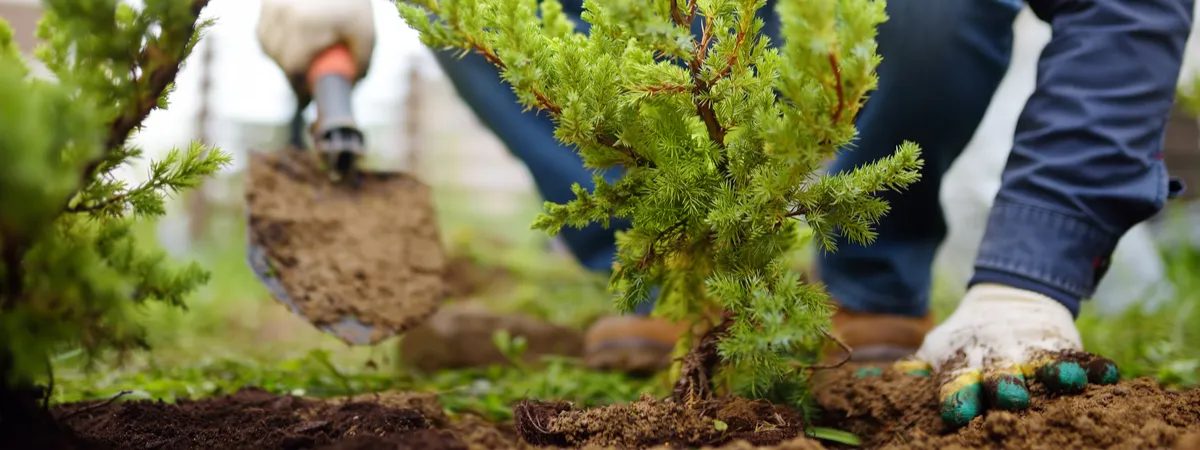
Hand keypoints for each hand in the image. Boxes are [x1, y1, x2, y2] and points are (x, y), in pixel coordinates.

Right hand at [256, 0, 375, 97]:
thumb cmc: (354, 5)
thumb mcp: (366, 35)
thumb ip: (359, 65)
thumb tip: (347, 90)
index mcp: (305, 23)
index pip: (293, 67)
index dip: (299, 88)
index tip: (307, 99)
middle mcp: (283, 11)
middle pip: (278, 58)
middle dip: (292, 74)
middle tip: (306, 83)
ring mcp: (272, 3)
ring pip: (266, 44)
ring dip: (281, 57)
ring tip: (301, 59)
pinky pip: (263, 30)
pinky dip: (274, 40)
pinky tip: (290, 42)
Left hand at [897, 283, 1118, 426]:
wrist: (1009, 299)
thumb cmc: (966, 341)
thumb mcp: (937, 350)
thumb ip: (911, 372)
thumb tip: (857, 381)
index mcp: (963, 362)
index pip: (956, 380)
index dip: (955, 396)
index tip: (955, 413)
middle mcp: (997, 357)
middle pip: (1000, 374)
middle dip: (1003, 385)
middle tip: (1007, 397)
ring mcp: (1032, 350)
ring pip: (1043, 364)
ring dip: (1052, 373)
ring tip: (1064, 381)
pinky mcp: (1063, 344)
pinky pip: (1081, 356)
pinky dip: (1093, 366)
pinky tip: (1108, 375)